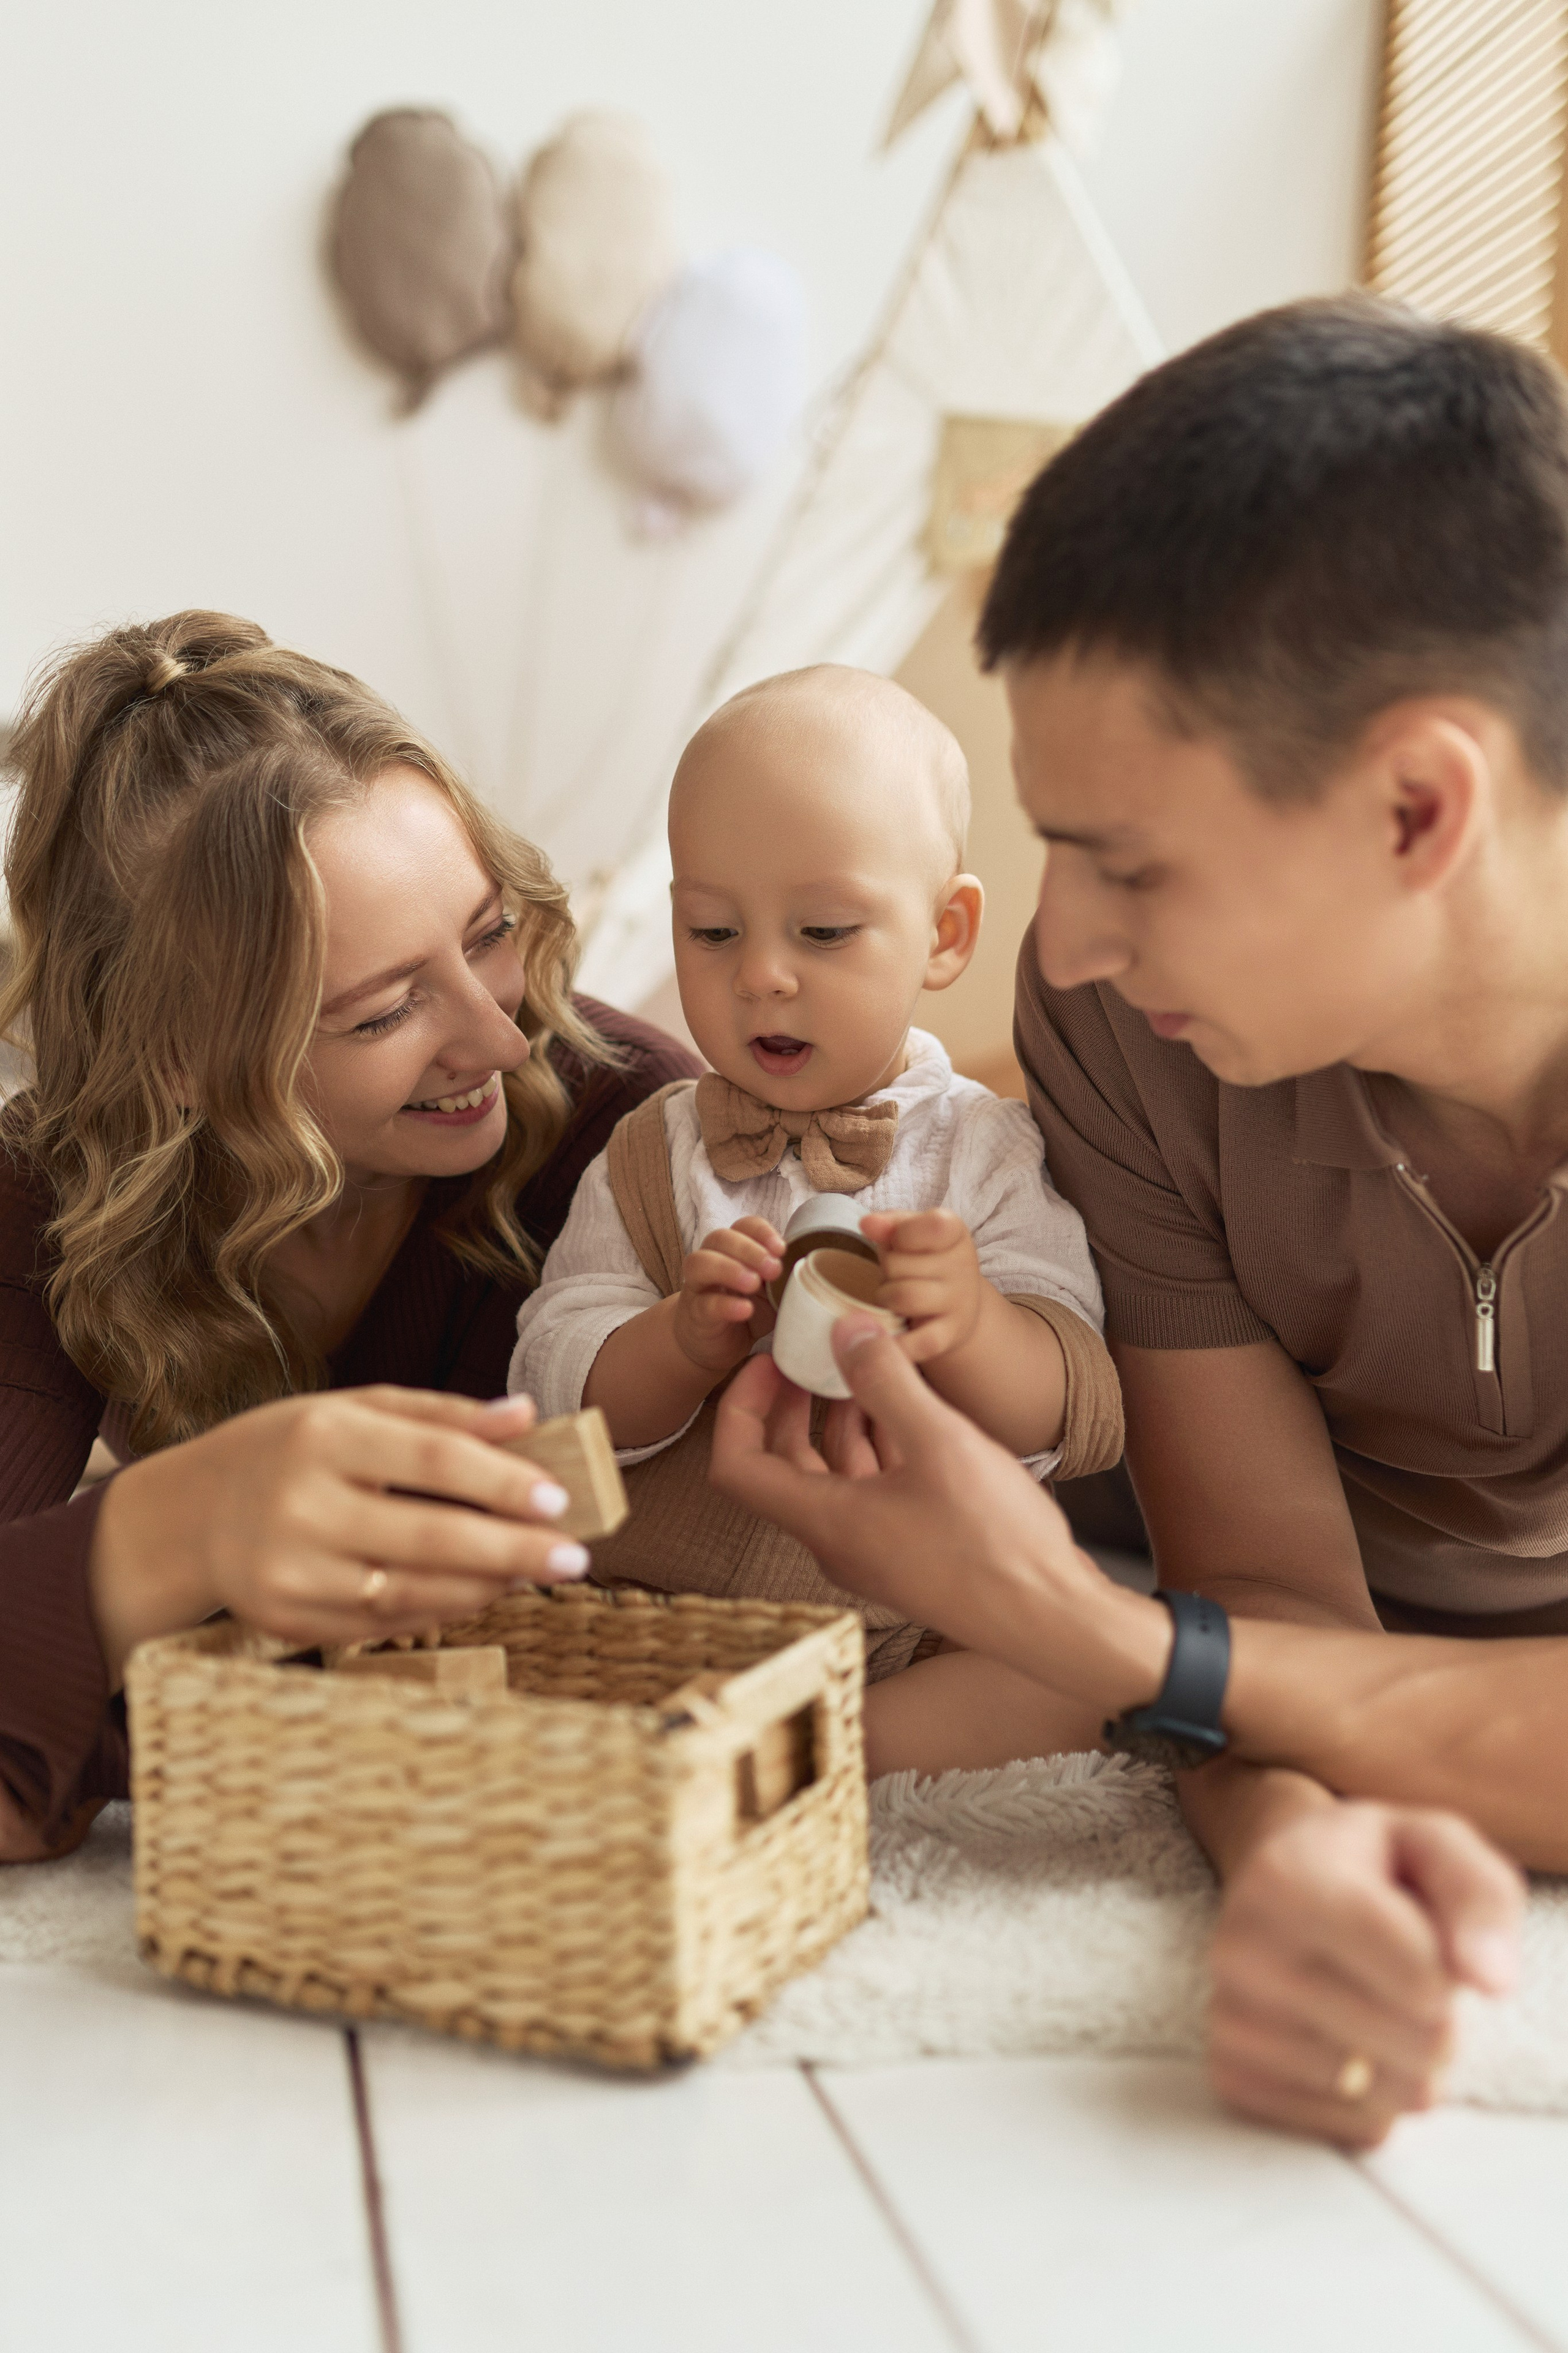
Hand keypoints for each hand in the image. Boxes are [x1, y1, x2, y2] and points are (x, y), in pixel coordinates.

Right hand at [91, 1386, 591, 1672]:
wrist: (193, 1515)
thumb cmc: (293, 1450)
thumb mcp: (356, 1410)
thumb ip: (443, 1415)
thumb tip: (529, 1414)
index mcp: (323, 1436)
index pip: (434, 1459)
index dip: (503, 1481)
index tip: (560, 1499)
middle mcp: (302, 1505)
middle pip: (432, 1536)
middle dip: (514, 1550)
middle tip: (575, 1558)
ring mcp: (292, 1572)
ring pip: (416, 1591)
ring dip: (488, 1586)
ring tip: (535, 1571)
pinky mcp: (289, 1620)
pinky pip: (388, 1624)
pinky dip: (444, 1609)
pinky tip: (482, 1592)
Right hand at [671, 1216, 782, 1377]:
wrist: (717, 1345)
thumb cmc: (747, 1309)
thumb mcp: (771, 1291)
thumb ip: (784, 1277)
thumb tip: (816, 1268)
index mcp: (733, 1249)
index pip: (743, 1226)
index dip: (761, 1231)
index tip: (782, 1248)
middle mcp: (711, 1260)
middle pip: (718, 1238)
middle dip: (748, 1249)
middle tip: (773, 1268)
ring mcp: (699, 1286)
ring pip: (700, 1263)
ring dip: (729, 1268)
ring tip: (753, 1283)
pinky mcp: (696, 1314)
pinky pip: (705, 1303)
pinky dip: (726, 1304)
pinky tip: (745, 1309)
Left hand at [712, 1318, 1165, 1703]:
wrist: (1051, 1619)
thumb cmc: (995, 1541)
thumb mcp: (939, 1442)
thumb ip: (885, 1382)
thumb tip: (843, 1330)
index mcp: (824, 1521)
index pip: (738, 1466)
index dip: (740, 1407)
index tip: (771, 1363)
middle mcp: (836, 1542)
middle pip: (783, 1467)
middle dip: (791, 1406)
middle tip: (813, 1356)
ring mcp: (872, 1551)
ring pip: (833, 1477)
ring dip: (839, 1423)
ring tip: (866, 1370)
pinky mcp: (908, 1554)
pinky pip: (871, 1492)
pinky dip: (876, 1449)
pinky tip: (907, 1413)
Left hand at [861, 1209, 982, 1365]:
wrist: (954, 1305)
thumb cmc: (921, 1259)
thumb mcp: (908, 1232)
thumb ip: (888, 1224)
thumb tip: (868, 1224)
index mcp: (955, 1232)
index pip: (933, 1226)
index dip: (902, 1234)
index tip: (900, 1241)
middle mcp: (963, 1267)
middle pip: (897, 1265)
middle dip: (887, 1270)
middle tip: (897, 1275)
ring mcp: (959, 1303)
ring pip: (901, 1297)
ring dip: (885, 1298)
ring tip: (893, 1298)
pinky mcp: (950, 1335)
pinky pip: (917, 1341)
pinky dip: (896, 1340)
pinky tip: (889, 1332)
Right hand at [1208, 1799, 1523, 2146]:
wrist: (1279, 1878)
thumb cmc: (1371, 1866)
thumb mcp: (1434, 1845)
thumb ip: (1479, 1895)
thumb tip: (1491, 1982)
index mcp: (1287, 1882)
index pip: (1423, 1981)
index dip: (1453, 1968)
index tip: (1425, 1933)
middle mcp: (1242, 1951)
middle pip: (1418, 2045)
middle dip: (1438, 2020)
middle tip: (1404, 1976)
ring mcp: (1229, 2017)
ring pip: (1384, 2096)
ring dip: (1407, 2062)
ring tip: (1375, 2005)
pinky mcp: (1231, 2074)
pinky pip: (1350, 2130)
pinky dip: (1372, 2099)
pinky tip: (1348, 2042)